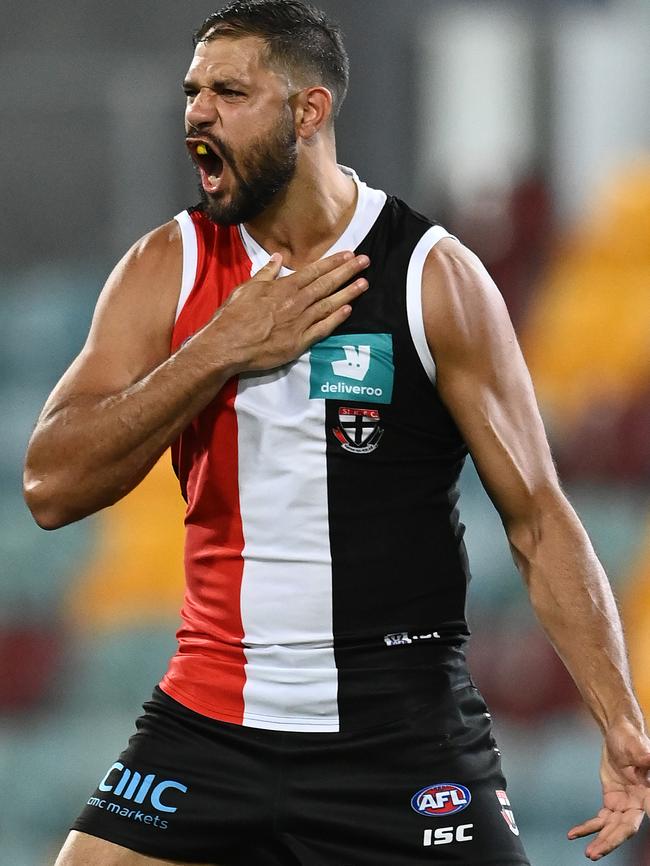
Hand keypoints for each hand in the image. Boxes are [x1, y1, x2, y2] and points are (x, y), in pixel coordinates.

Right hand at [210, 250, 369, 373]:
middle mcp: (296, 303)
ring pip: (329, 304)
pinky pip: (322, 329)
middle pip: (326, 284)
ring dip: (348, 293)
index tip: (349, 254)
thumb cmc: (233, 317)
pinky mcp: (299, 342)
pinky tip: (348, 310)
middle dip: (347, 271)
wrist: (227, 345)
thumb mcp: (246, 288)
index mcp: (283, 288)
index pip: (314, 271)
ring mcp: (299, 323)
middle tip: (366, 261)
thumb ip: (266, 273)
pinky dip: (336, 319)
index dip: (333, 262)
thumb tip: (277, 258)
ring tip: (364, 284)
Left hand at [568, 719, 649, 859]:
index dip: (647, 817)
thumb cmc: (630, 738)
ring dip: (600, 840)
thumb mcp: (635, 744)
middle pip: (626, 827)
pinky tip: (573, 834)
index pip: (649, 810)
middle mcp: (639, 803)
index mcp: (648, 792)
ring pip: (613, 828)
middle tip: (595, 852)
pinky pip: (600, 820)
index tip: (630, 833)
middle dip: (612, 841)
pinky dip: (588, 828)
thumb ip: (643, 755)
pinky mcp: (611, 802)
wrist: (618, 734)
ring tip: (589, 854)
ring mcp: (624, 805)